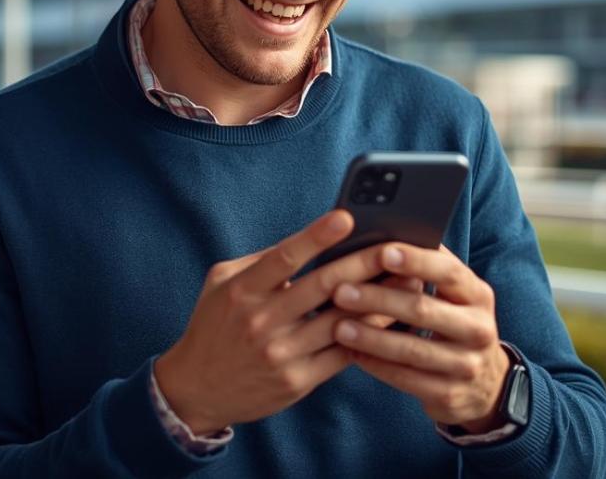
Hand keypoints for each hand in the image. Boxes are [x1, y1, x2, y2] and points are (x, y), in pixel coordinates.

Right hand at [154, 210, 421, 434]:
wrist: (197, 388)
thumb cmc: (215, 325)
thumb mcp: (222, 283)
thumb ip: (263, 261)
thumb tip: (310, 240)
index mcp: (243, 290)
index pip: (284, 257)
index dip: (316, 236)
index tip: (347, 217)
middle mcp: (261, 321)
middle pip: (323, 286)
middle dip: (365, 263)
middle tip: (397, 247)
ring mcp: (281, 353)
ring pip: (341, 321)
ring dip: (378, 300)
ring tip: (407, 281)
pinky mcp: (296, 381)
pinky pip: (342, 353)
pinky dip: (369, 334)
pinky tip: (391, 319)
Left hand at [330, 244, 511, 431]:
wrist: (486, 384)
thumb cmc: (455, 323)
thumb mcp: (455, 297)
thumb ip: (428, 270)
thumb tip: (383, 236)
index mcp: (478, 295)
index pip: (448, 271)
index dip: (416, 261)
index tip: (382, 252)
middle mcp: (478, 328)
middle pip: (423, 310)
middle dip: (378, 299)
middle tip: (340, 291)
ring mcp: (465, 365)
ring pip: (411, 349)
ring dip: (371, 336)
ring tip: (337, 326)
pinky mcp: (449, 394)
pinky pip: (405, 379)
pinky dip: (376, 365)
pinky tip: (352, 353)